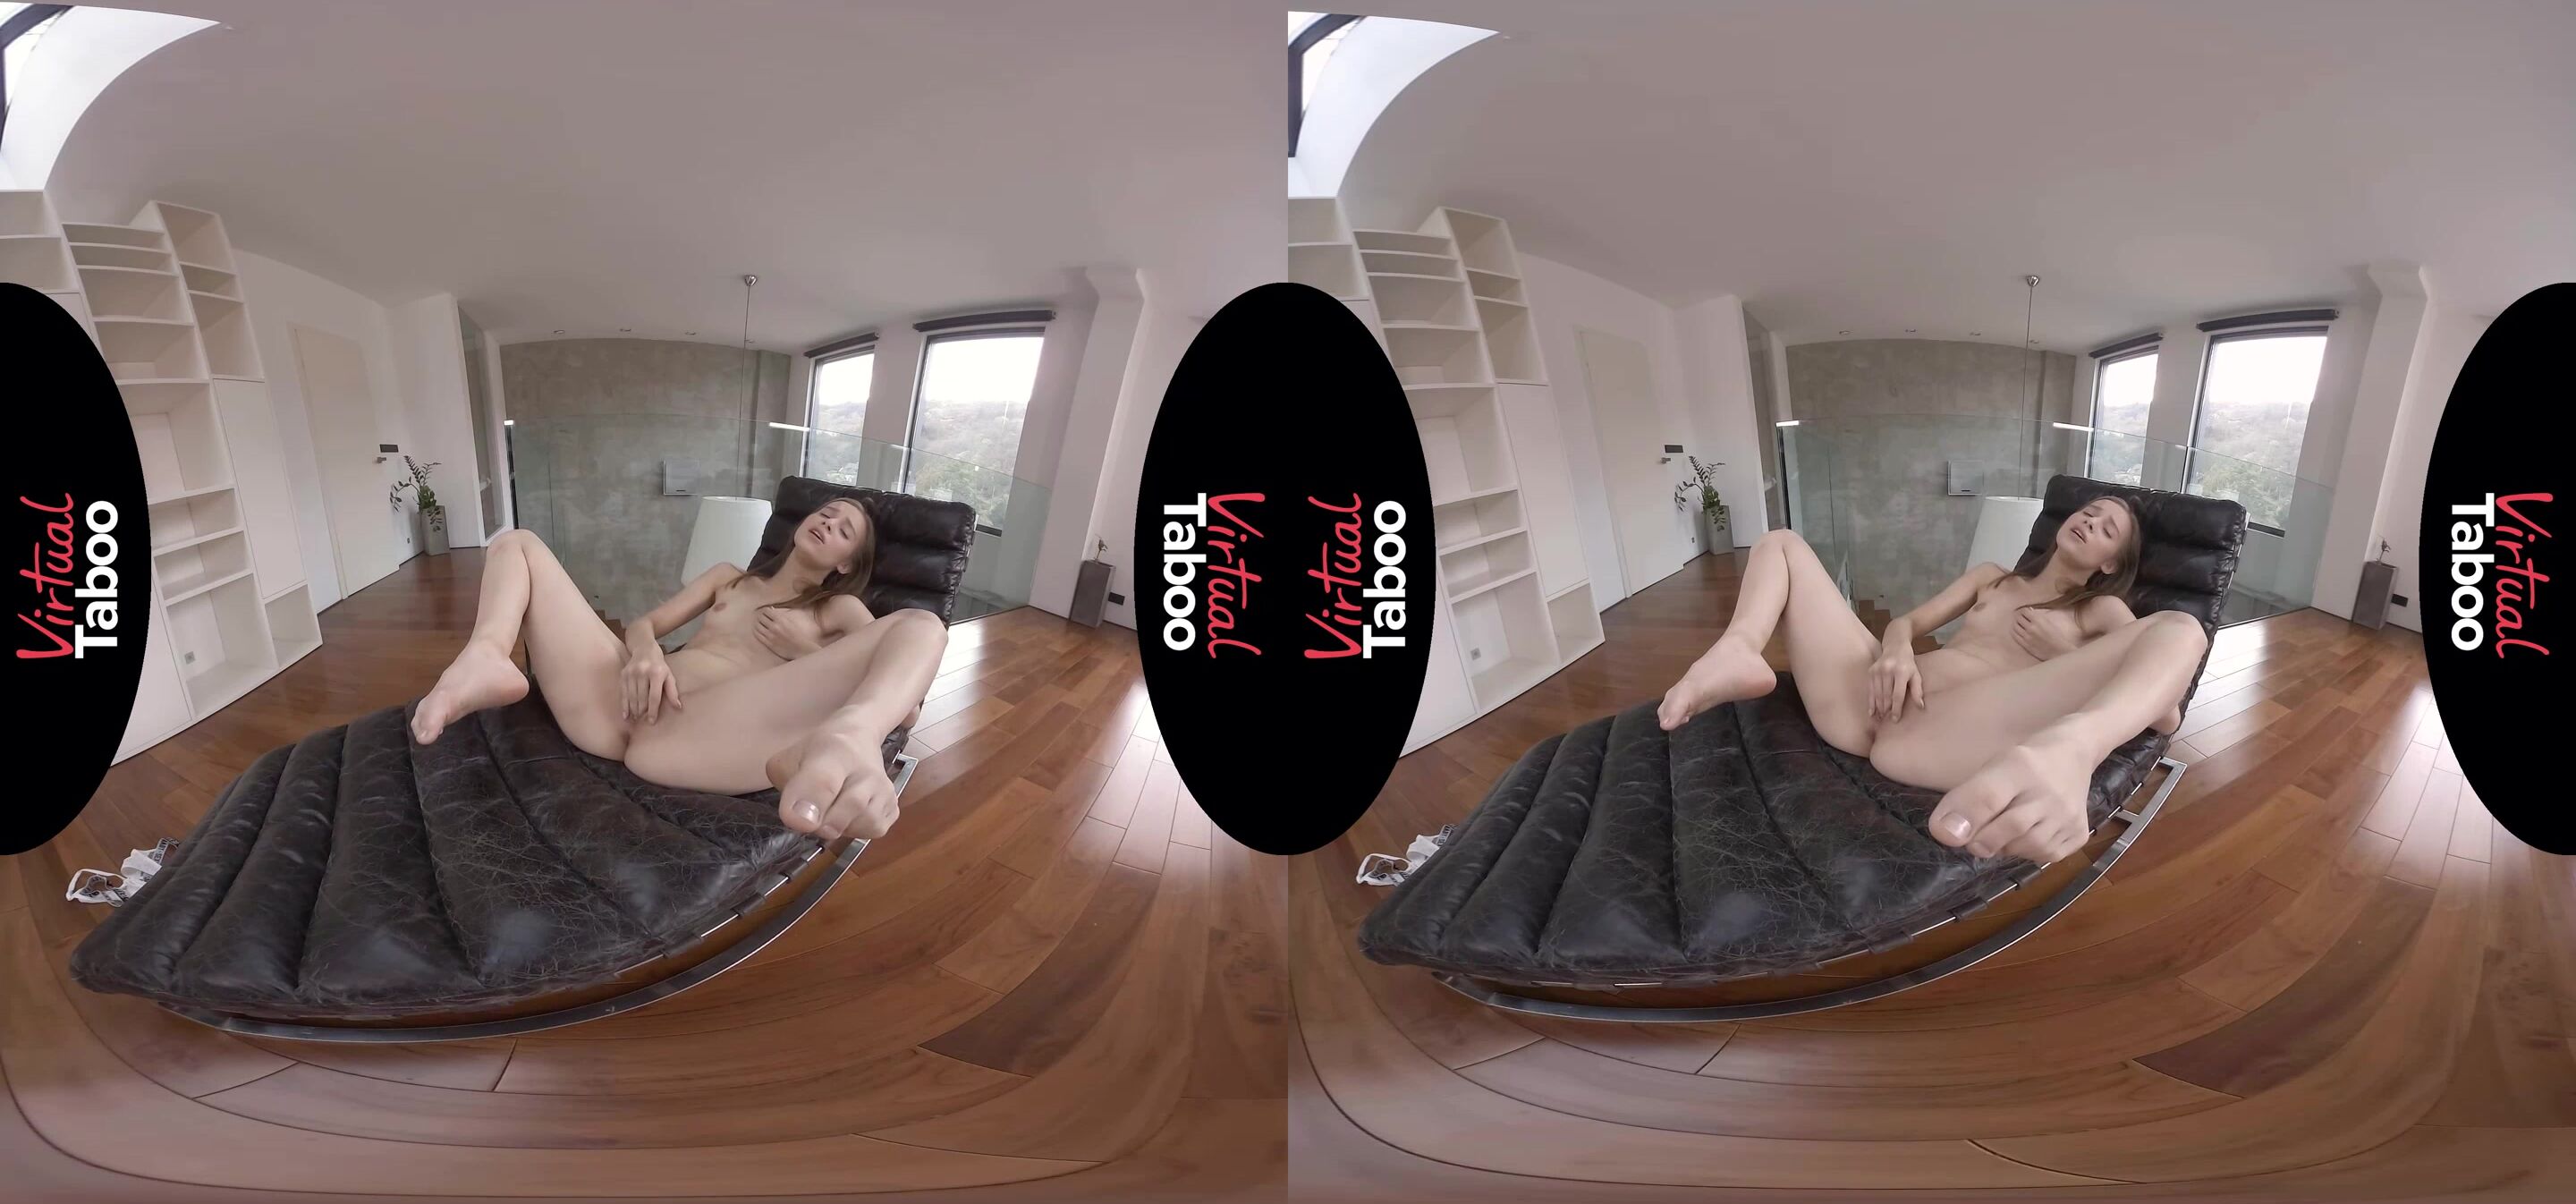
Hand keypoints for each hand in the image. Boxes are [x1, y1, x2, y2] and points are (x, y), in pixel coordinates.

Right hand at [621, 642, 682, 723]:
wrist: (644, 649)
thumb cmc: (660, 666)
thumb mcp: (669, 676)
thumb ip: (673, 692)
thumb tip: (678, 707)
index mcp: (656, 673)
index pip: (654, 696)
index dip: (653, 710)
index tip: (652, 722)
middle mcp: (642, 672)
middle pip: (641, 698)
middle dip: (642, 712)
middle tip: (643, 721)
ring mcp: (631, 673)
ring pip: (631, 696)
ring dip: (633, 710)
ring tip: (636, 719)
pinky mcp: (623, 674)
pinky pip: (623, 693)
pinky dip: (624, 705)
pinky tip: (626, 715)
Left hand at [753, 607, 824, 659]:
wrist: (802, 649)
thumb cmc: (799, 635)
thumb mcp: (792, 621)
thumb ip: (782, 616)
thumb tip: (771, 610)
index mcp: (781, 619)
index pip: (766, 611)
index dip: (765, 611)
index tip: (766, 612)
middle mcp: (774, 627)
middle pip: (760, 617)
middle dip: (760, 617)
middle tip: (762, 618)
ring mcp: (771, 636)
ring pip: (757, 626)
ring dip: (758, 624)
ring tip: (760, 624)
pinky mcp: (769, 644)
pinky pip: (758, 635)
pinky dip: (756, 632)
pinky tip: (759, 631)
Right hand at [1868, 646, 1924, 721]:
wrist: (1895, 647)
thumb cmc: (1908, 664)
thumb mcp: (1916, 675)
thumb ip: (1917, 691)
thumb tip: (1920, 707)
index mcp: (1901, 671)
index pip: (1897, 694)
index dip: (1896, 708)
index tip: (1895, 719)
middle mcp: (1888, 670)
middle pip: (1886, 695)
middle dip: (1887, 710)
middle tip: (1887, 721)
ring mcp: (1877, 670)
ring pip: (1877, 694)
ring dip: (1879, 708)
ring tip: (1881, 719)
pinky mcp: (1871, 671)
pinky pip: (1870, 690)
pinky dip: (1871, 702)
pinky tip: (1872, 712)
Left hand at [1929, 740, 2093, 862]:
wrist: (2073, 754)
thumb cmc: (2022, 764)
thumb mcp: (1991, 768)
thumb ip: (1966, 798)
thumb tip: (1944, 834)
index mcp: (2020, 765)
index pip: (1989, 795)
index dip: (1965, 816)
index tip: (1944, 833)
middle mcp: (2050, 791)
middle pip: (2010, 827)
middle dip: (1983, 839)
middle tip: (1974, 839)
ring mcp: (2070, 814)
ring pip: (2027, 847)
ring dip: (2006, 846)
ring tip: (2005, 829)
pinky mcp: (2080, 834)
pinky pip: (2045, 856)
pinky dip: (2028, 852)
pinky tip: (2028, 834)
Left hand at [2012, 607, 2085, 660]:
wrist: (2059, 651)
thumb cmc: (2057, 636)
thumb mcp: (2049, 622)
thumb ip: (2039, 617)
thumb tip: (2029, 611)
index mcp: (2038, 620)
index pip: (2024, 611)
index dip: (2023, 610)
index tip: (2024, 611)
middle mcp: (2031, 627)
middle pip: (2018, 618)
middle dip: (2019, 616)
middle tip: (2020, 617)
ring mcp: (2027, 637)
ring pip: (2015, 626)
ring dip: (2016, 623)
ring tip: (2018, 623)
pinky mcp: (2025, 645)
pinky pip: (2015, 636)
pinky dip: (2014, 631)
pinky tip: (2017, 631)